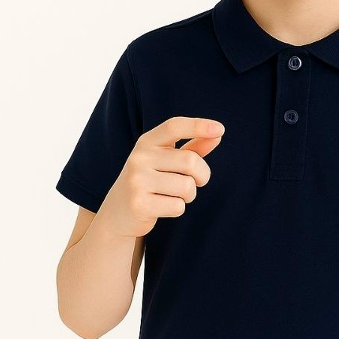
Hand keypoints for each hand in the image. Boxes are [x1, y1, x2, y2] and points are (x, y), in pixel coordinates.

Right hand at [97, 115, 225, 238]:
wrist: (118, 212)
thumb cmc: (150, 182)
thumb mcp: (166, 161)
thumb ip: (192, 148)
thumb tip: (218, 134)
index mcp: (147, 142)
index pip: (174, 126)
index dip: (198, 126)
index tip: (220, 129)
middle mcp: (139, 158)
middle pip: (190, 161)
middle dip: (202, 176)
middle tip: (196, 183)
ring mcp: (137, 181)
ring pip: (187, 186)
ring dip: (189, 195)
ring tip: (173, 195)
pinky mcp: (139, 204)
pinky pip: (178, 206)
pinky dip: (177, 209)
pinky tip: (162, 207)